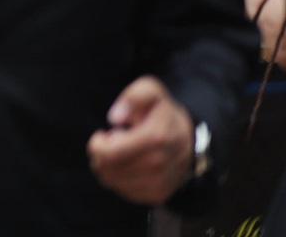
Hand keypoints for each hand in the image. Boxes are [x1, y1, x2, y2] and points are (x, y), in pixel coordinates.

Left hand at [87, 76, 194, 205]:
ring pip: (114, 183)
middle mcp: (159, 164)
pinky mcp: (159, 195)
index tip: (104, 134)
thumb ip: (134, 96)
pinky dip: (119, 180)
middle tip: (110, 143)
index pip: (109, 154)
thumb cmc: (162, 112)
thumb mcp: (151, 90)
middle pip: (108, 170)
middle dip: (100, 156)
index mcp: (156, 137)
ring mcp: (160, 182)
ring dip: (109, 168)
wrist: (188, 137)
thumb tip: (115, 118)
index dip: (97, 145)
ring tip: (120, 153)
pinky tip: (128, 166)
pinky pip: (125, 193)